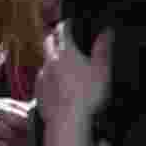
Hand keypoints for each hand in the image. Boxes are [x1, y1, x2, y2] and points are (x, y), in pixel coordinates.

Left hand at [36, 22, 112, 145]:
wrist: (68, 121)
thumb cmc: (87, 96)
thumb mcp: (102, 70)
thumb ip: (103, 49)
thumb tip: (106, 32)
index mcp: (66, 52)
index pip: (62, 29)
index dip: (66, 24)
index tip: (69, 24)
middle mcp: (51, 61)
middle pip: (48, 41)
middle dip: (54, 37)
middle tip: (62, 38)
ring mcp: (43, 76)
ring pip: (44, 60)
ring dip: (51, 58)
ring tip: (63, 65)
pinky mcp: (38, 91)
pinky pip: (42, 79)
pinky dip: (49, 77)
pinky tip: (58, 85)